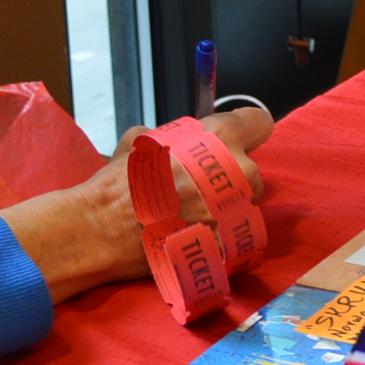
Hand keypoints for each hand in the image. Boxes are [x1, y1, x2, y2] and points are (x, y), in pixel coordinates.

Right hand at [0, 103, 274, 302]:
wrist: (104, 230)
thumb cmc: (122, 181)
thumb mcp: (146, 139)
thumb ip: (178, 136)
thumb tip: (182, 142)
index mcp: (222, 138)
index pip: (260, 121)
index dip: (246, 129)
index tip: (234, 139)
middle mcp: (240, 171)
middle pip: (250, 168)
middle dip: (229, 175)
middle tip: (197, 185)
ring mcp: (237, 210)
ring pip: (245, 202)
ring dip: (225, 205)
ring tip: (190, 213)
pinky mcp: (230, 243)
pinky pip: (233, 234)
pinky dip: (216, 234)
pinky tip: (189, 234)